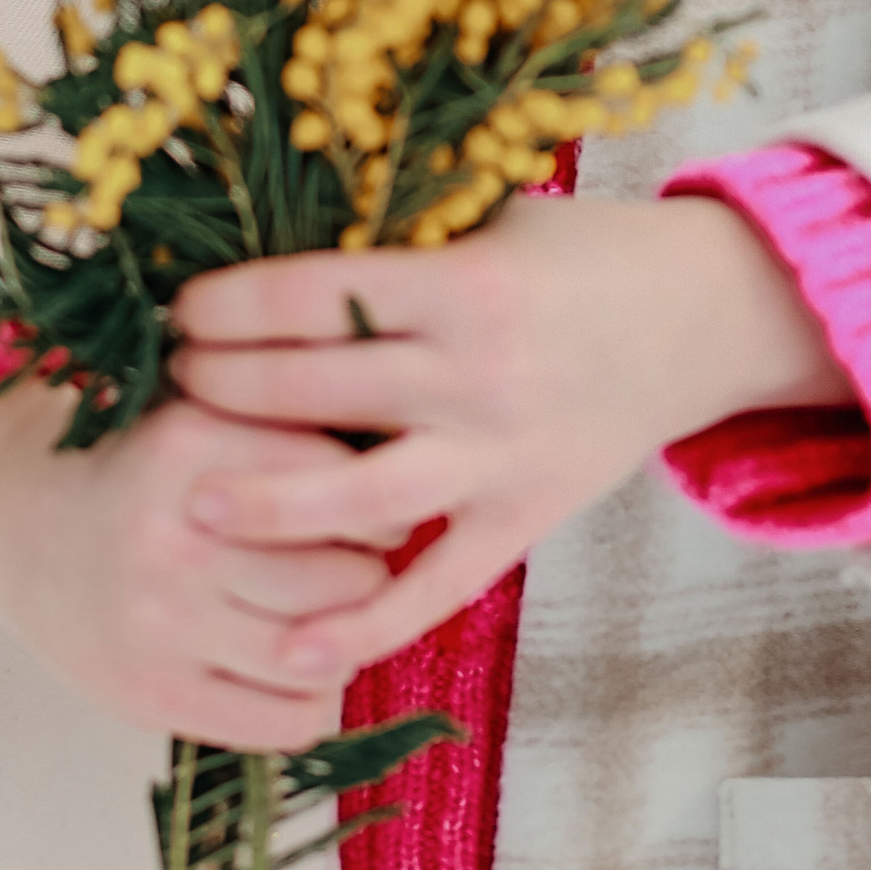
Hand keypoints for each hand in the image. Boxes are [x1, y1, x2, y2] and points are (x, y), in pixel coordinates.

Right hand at [0, 372, 393, 751]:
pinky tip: (296, 669)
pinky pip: (282, 720)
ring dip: (346, 639)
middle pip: (344, 573)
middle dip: (366, 571)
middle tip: (354, 562)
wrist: (10, 512)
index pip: (340, 478)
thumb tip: (399, 458)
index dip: (375, 492)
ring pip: (321, 651)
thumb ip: (278, 416)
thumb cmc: (127, 454)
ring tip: (330, 616)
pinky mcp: (151, 694)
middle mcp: (179, 531)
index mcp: (193, 438)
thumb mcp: (195, 402)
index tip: (372, 499)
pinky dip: (313, 701)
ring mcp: (162, 621)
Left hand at [165, 191, 846, 683]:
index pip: (320, 294)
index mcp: (462, 282)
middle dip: (232, 385)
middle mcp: (476, 372)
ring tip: (194, 504)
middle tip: (168, 384)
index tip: (180, 308)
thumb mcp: (490, 219)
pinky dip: (369, 620)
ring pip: (366, 494)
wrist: (702, 313)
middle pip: (324, 388)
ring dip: (274, 502)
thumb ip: (399, 243)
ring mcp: (501, 454)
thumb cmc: (581, 252)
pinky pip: (438, 584)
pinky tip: (298, 650)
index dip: (237, 304)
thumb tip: (275, 238)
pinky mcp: (525, 518)